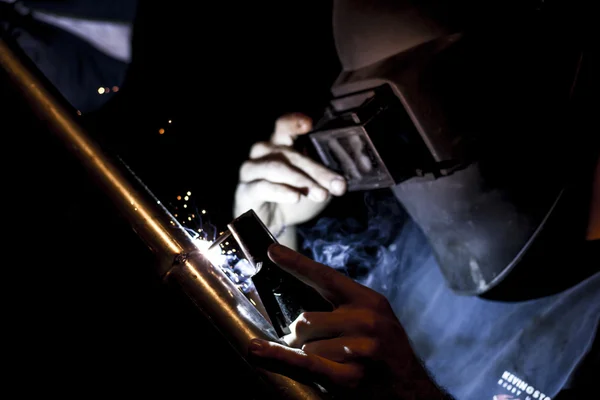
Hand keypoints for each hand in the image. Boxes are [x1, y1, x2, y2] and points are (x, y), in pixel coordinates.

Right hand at [234, 113, 346, 233]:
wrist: (274, 225)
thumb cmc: (294, 197)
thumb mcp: (314, 186)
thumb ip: (326, 181)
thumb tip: (340, 185)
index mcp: (280, 144)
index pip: (283, 126)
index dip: (294, 121)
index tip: (309, 125)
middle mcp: (263, 152)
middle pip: (290, 153)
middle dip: (317, 170)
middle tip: (336, 185)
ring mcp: (251, 170)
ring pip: (277, 168)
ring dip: (301, 181)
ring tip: (320, 194)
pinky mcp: (245, 190)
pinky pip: (262, 186)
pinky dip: (280, 191)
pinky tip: (295, 197)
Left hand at [247, 244, 448, 398]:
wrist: (413, 390)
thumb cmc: (385, 353)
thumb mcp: (372, 321)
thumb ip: (339, 309)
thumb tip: (297, 308)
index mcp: (368, 300)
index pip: (326, 277)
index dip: (297, 264)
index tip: (272, 252)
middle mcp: (367, 319)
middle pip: (305, 320)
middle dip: (298, 337)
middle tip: (310, 348)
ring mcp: (361, 347)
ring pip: (305, 347)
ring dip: (307, 358)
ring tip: (331, 364)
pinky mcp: (353, 375)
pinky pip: (307, 364)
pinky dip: (279, 359)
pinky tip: (257, 352)